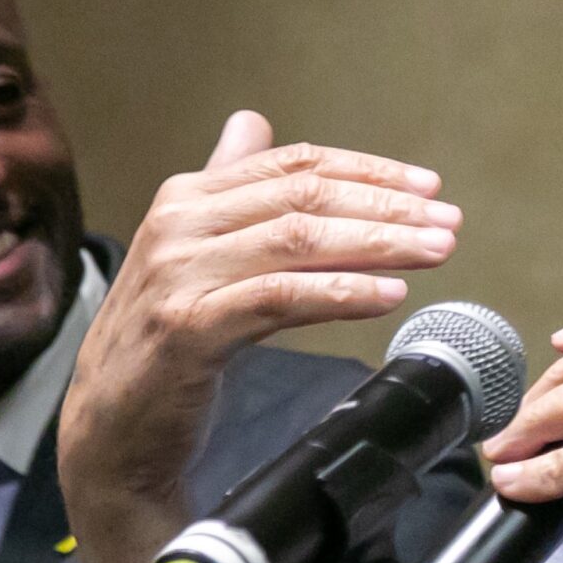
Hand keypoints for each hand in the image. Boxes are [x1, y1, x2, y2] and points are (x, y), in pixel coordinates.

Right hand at [62, 111, 462, 562]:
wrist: (113, 438)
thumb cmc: (165, 352)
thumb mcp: (198, 259)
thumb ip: (229, 193)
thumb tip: (252, 124)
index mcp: (185, 199)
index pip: (292, 166)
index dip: (366, 172)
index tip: (427, 188)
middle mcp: (176, 224)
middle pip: (302, 197)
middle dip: (385, 207)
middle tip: (448, 223)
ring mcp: (177, 274)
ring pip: (296, 240)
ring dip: (377, 243)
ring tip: (435, 253)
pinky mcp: (186, 327)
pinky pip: (278, 299)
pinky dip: (339, 293)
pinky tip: (387, 297)